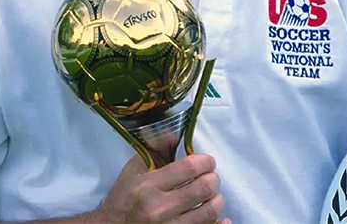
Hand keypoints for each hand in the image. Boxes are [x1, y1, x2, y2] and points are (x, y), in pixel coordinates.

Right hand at [93, 153, 225, 223]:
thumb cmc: (124, 198)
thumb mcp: (133, 170)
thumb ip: (156, 149)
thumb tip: (178, 132)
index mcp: (148, 186)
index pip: (191, 167)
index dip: (206, 161)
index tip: (206, 162)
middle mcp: (159, 209)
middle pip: (205, 188)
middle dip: (213, 178)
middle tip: (208, 177)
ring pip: (211, 211)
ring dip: (216, 200)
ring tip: (209, 196)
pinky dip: (219, 223)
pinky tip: (222, 218)